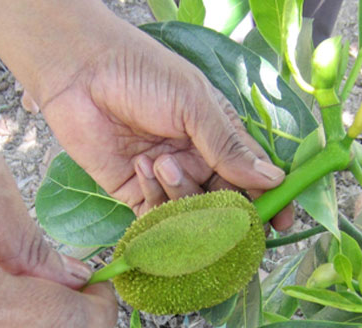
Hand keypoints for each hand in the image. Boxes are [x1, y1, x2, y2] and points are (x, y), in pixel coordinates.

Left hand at [0, 0, 293, 227]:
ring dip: (181, 194)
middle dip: (225, 209)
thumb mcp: (193, 104)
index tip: (281, 220)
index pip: (254, 175)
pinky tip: (142, 168)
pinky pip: (156, 217)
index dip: (269, 199)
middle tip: (220, 209)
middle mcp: (198, 162)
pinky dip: (155, 202)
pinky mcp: (135, 193)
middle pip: (226, 202)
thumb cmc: (142, 75)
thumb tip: (275, 179)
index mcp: (219, 136)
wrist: (80, 73)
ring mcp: (168, 179)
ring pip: (192, 213)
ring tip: (161, 161)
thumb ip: (229, 146)